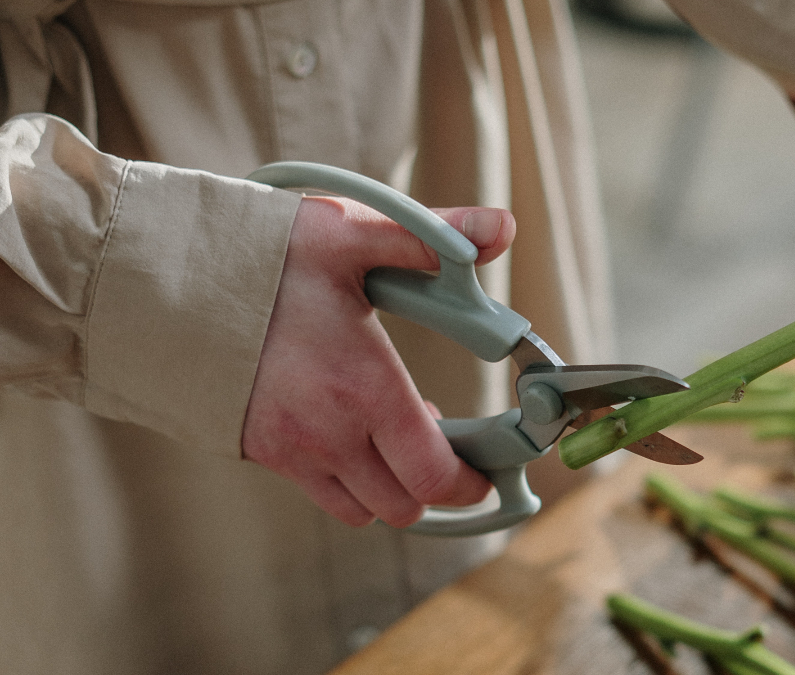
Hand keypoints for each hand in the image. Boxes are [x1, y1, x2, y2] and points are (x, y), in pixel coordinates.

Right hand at [241, 196, 515, 526]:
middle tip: (445, 441)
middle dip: (434, 484)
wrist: (155, 282)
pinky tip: (350, 432)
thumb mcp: (348, 235)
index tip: (486, 464)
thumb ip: (431, 239)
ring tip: (395, 435)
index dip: (470, 481)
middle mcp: (329, 436)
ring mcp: (290, 452)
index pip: (433, 475)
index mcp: (364, 389)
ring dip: (390, 487)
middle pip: (404, 506)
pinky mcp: (259, 452)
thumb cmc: (256, 257)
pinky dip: (349, 482)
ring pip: (362, 510)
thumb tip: (501, 229)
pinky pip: (319, 494)